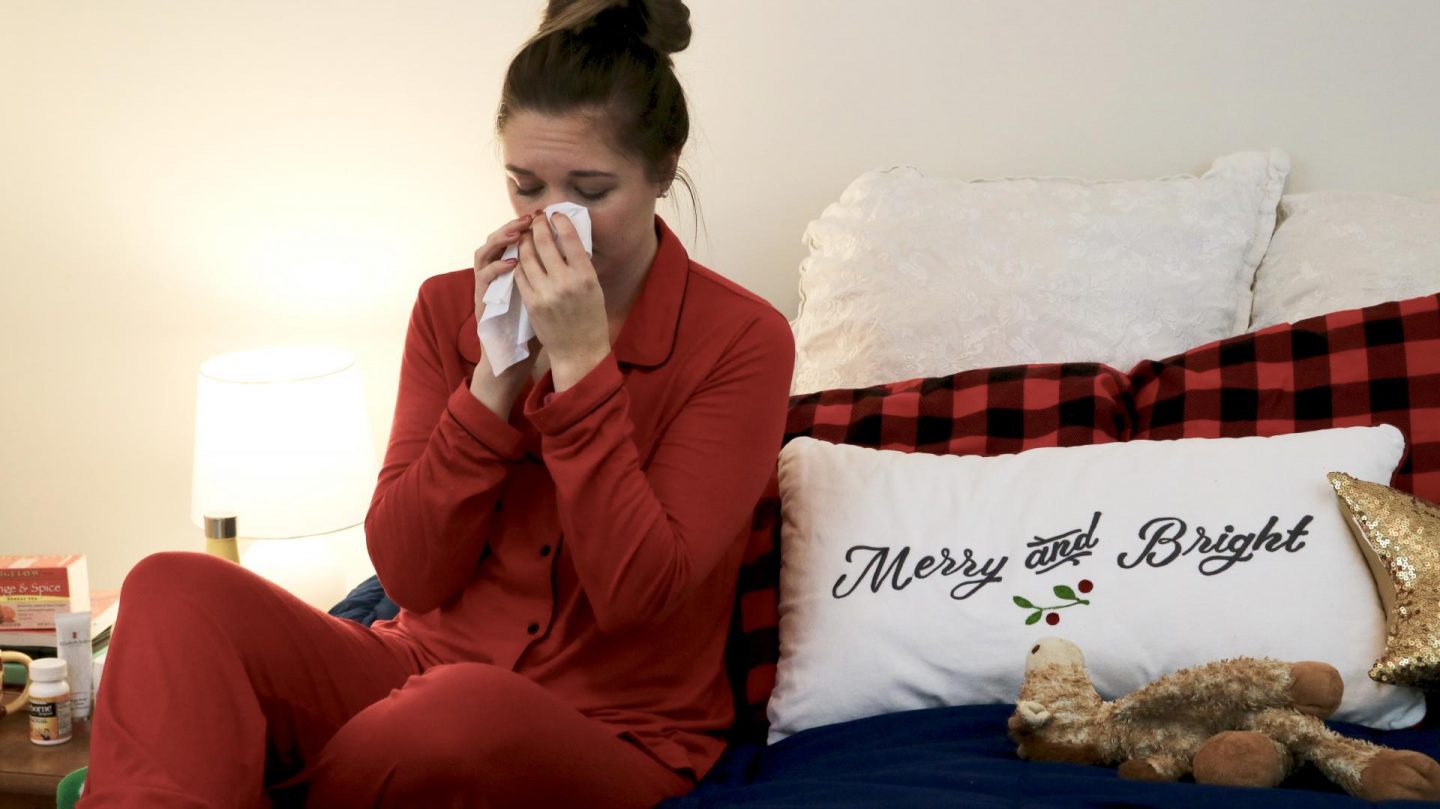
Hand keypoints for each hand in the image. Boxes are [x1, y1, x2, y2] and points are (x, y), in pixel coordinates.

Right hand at [469, 214, 539, 416]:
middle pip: (499, 241)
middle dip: (515, 226)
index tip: (546, 216)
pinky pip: (483, 278)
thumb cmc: (536, 332)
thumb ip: (553, 280)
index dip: (527, 227)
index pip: (515, 242)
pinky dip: (496, 268)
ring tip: (517, 232)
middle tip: (531, 216)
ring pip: (484, 253)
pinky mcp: (480, 301)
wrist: (514, 361)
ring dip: (499, 240)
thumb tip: (579, 259)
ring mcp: (486, 288)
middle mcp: (495, 277)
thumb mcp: (545, 302)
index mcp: (512, 275)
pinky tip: (511, 263)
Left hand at [514, 212, 611, 390]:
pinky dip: (519, 262)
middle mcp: (565, 282)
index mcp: (585, 276)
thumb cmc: (590, 319)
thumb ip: (580, 265)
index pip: (570, 238)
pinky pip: (520, 275)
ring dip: (524, 241)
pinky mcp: (530, 303)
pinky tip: (520, 257)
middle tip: (536, 218)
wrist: (579, 352)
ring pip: (527, 256)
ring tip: (525, 234)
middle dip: (538, 225)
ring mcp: (545, 293)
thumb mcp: (594, 289)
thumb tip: (567, 239)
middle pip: (544, 242)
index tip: (555, 214)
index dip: (560, 221)